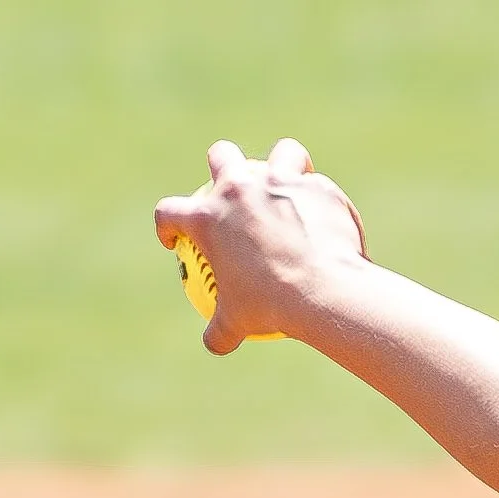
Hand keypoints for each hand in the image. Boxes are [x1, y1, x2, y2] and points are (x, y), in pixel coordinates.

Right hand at [153, 138, 367, 353]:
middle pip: (222, 155)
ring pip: (282, 152)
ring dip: (285, 163)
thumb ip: (221, 330)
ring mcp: (280, 182)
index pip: (170, 212)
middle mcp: (239, 188)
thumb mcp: (239, 322)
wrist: (322, 292)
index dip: (168, 224)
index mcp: (207, 217)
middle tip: (236, 186)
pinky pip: (321, 188)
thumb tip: (215, 344)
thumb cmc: (272, 307)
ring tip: (295, 181)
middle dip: (224, 163)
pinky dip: (324, 201)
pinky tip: (331, 217)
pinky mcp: (318, 188)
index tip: (176, 236)